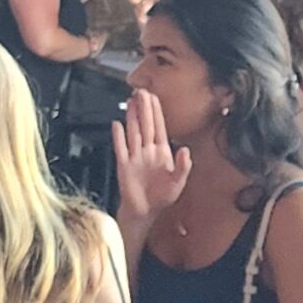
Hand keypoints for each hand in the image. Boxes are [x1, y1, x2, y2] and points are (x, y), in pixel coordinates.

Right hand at [112, 88, 190, 221]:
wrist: (145, 211)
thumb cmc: (162, 196)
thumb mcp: (178, 182)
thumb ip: (183, 166)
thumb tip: (186, 150)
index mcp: (162, 153)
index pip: (159, 128)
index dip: (156, 112)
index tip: (154, 97)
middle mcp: (147, 151)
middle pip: (145, 125)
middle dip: (143, 108)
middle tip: (140, 91)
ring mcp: (135, 157)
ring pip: (133, 132)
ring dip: (131, 117)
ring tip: (130, 101)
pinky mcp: (124, 166)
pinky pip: (120, 148)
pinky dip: (118, 137)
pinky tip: (116, 125)